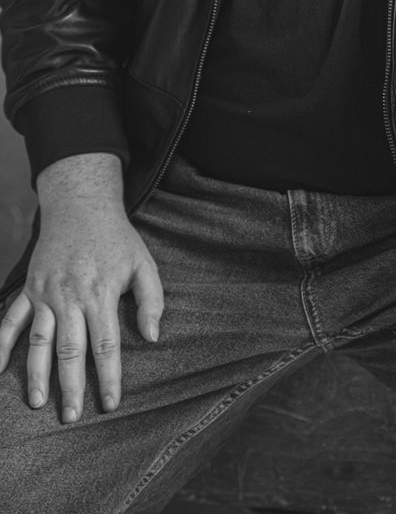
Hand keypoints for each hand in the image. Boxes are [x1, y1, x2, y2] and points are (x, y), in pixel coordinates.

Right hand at [0, 155, 162, 421]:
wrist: (81, 205)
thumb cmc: (117, 238)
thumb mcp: (143, 263)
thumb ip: (151, 300)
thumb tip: (152, 337)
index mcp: (101, 292)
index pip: (106, 344)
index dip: (108, 377)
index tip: (110, 404)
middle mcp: (71, 296)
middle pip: (71, 350)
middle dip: (71, 387)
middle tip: (71, 417)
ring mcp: (46, 293)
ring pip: (40, 341)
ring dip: (38, 373)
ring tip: (38, 403)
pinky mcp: (30, 288)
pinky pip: (11, 319)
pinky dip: (1, 344)